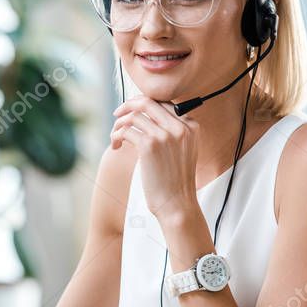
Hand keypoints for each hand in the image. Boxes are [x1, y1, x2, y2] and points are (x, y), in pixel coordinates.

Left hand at [110, 96, 199, 221]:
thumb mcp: (182, 151)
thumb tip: (144, 117)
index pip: (164, 103)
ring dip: (119, 124)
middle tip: (117, 114)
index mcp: (191, 127)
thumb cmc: (175, 181)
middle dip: (128, 105)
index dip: (144, 105)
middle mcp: (180, 127)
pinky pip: (126, 130)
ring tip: (116, 137)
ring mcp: (165, 135)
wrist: (177, 204)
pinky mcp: (149, 146)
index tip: (132, 113)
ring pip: (134, 115)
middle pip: (148, 102)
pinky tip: (116, 146)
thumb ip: (171, 133)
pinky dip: (117, 136)